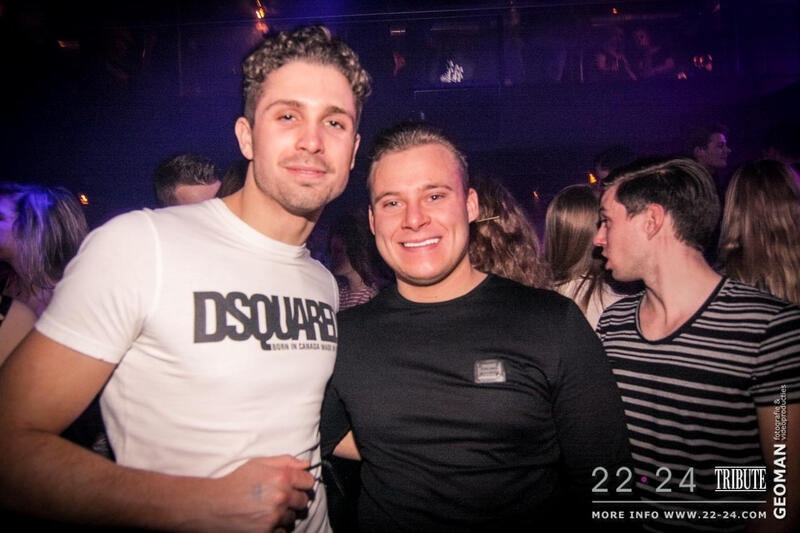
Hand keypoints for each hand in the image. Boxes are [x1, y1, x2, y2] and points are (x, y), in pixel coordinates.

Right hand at [194, 455, 316, 531]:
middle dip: (295, 499)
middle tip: (280, 498)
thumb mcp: (258, 463)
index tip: (297, 485)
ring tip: (269, 509)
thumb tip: (306, 464)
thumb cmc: (235, 482)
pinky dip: (276, 527)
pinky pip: (283, 531)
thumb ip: (285, 461)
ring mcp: (275, 517)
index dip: (303, 482)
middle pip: (303, 500)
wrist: (214, 505)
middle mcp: (281, 497)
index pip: (309, 481)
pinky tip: (264, 520)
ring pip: (293, 517)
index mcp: (281, 477)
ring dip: (285, 514)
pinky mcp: (268, 532)